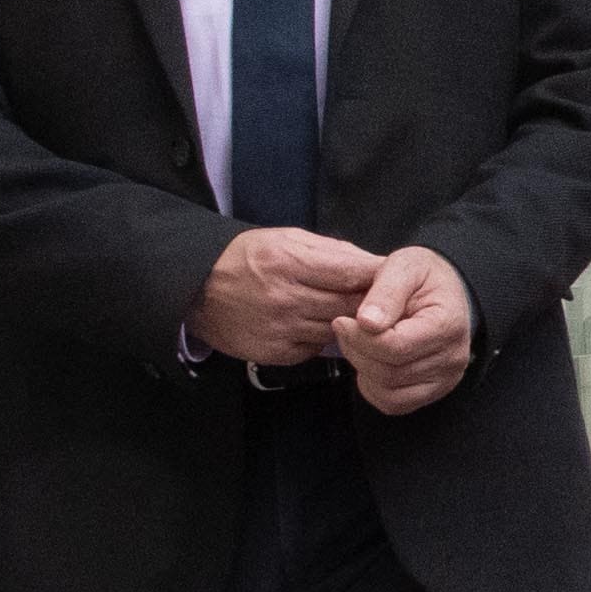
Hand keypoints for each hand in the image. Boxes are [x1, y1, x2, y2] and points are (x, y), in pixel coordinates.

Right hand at [192, 224, 380, 363]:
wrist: (198, 290)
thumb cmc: (247, 258)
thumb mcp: (286, 238)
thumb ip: (332, 251)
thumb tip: (374, 263)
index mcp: (288, 261)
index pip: (350, 272)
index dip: (377, 275)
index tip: (392, 276)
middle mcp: (284, 297)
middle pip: (349, 305)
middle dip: (370, 301)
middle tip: (384, 299)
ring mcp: (280, 329)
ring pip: (337, 329)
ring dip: (350, 322)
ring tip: (356, 312)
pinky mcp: (276, 353)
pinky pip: (317, 348)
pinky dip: (325, 338)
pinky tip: (320, 324)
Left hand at [334, 244, 472, 414]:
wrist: (443, 291)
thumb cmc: (423, 277)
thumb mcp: (404, 266)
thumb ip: (386, 291)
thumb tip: (367, 322)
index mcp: (447, 325)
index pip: (395, 347)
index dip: (359, 337)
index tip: (341, 320)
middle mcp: (452, 358)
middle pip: (390, 372)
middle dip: (356, 351)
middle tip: (344, 328)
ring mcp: (444, 379)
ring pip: (389, 392)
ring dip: (362, 368)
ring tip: (356, 342)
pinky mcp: (431, 392)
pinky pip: (393, 404)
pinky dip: (373, 386)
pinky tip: (369, 360)